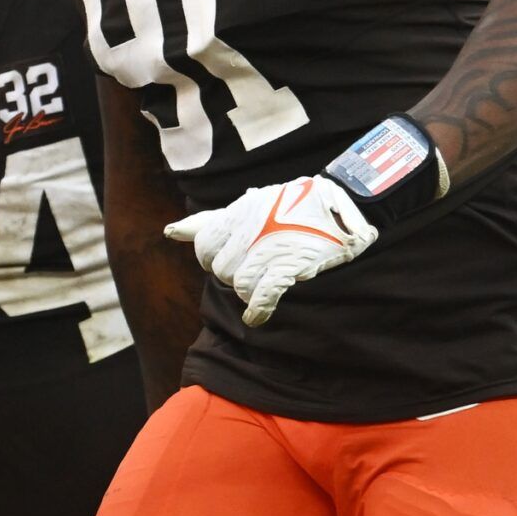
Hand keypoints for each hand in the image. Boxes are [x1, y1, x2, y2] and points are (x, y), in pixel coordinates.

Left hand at [164, 175, 376, 325]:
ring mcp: (270, 247)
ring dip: (247, 291)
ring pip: (239, 283)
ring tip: (262, 284)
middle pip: (220, 268)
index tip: (224, 258)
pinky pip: (263, 294)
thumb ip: (210, 221)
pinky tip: (256, 316)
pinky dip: (258, 308)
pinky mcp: (292, 264)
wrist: (346, 199)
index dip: (211, 257)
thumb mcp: (250, 204)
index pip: (205, 245)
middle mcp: (251, 227)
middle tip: (250, 270)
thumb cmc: (293, 203)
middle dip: (231, 275)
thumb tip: (170, 232)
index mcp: (240, 210)